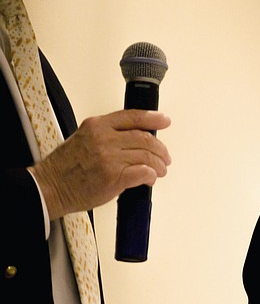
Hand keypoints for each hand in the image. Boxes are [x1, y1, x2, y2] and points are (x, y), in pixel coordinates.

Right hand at [29, 109, 171, 219]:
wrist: (50, 187)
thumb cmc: (66, 167)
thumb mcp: (85, 138)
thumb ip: (108, 135)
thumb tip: (136, 138)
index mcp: (97, 125)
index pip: (132, 117)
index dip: (152, 118)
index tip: (165, 121)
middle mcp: (104, 138)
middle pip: (144, 138)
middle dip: (160, 149)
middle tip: (165, 158)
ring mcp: (109, 157)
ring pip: (147, 156)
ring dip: (159, 165)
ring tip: (160, 171)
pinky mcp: (114, 176)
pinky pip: (143, 172)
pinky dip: (151, 176)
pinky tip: (150, 179)